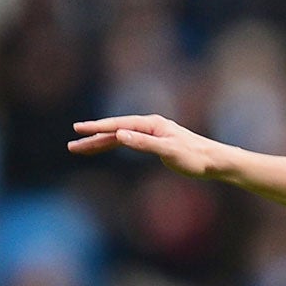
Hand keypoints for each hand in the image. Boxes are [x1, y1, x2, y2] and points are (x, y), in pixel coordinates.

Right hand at [68, 115, 232, 179]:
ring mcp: (151, 133)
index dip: (96, 128)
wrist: (214, 161)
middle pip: (114, 131)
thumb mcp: (169, 152)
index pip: (118, 125)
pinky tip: (105, 146)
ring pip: (119, 137)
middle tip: (71, 145)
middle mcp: (149, 125)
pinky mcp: (155, 142)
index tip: (78, 130)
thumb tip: (120, 135)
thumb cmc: (195, 158)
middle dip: (92, 138)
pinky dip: (114, 145)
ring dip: (100, 143)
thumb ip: (144, 143)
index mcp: (151, 124)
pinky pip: (128, 142)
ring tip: (80, 148)